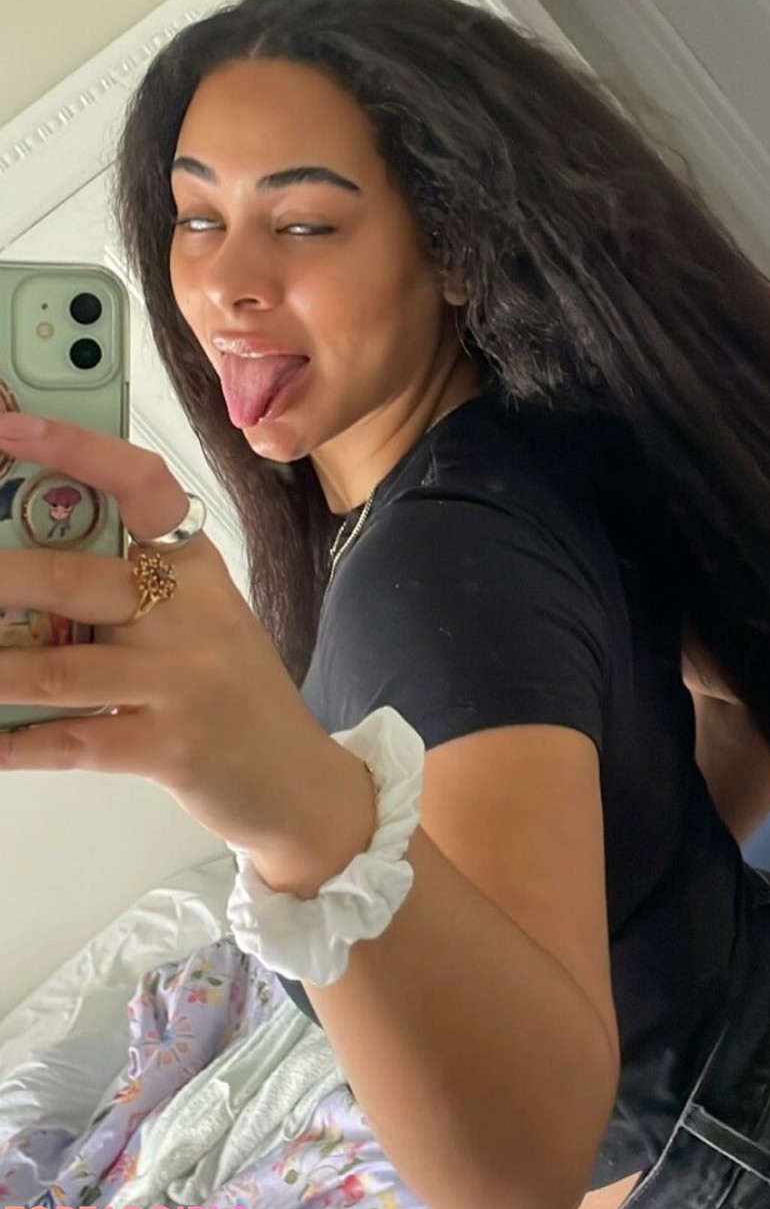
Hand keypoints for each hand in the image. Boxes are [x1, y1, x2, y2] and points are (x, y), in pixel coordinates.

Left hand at [0, 415, 375, 861]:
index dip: (75, 450)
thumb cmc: (237, 696)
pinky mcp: (174, 748)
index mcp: (199, 570)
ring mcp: (186, 683)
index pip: (142, 487)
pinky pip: (76, 741)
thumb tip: (23, 562)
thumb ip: (131, 592)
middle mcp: (195, 616)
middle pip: (76, 579)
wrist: (301, 782)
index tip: (11, 426)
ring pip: (60, 667)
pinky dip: (19, 743)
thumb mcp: (202, 625)